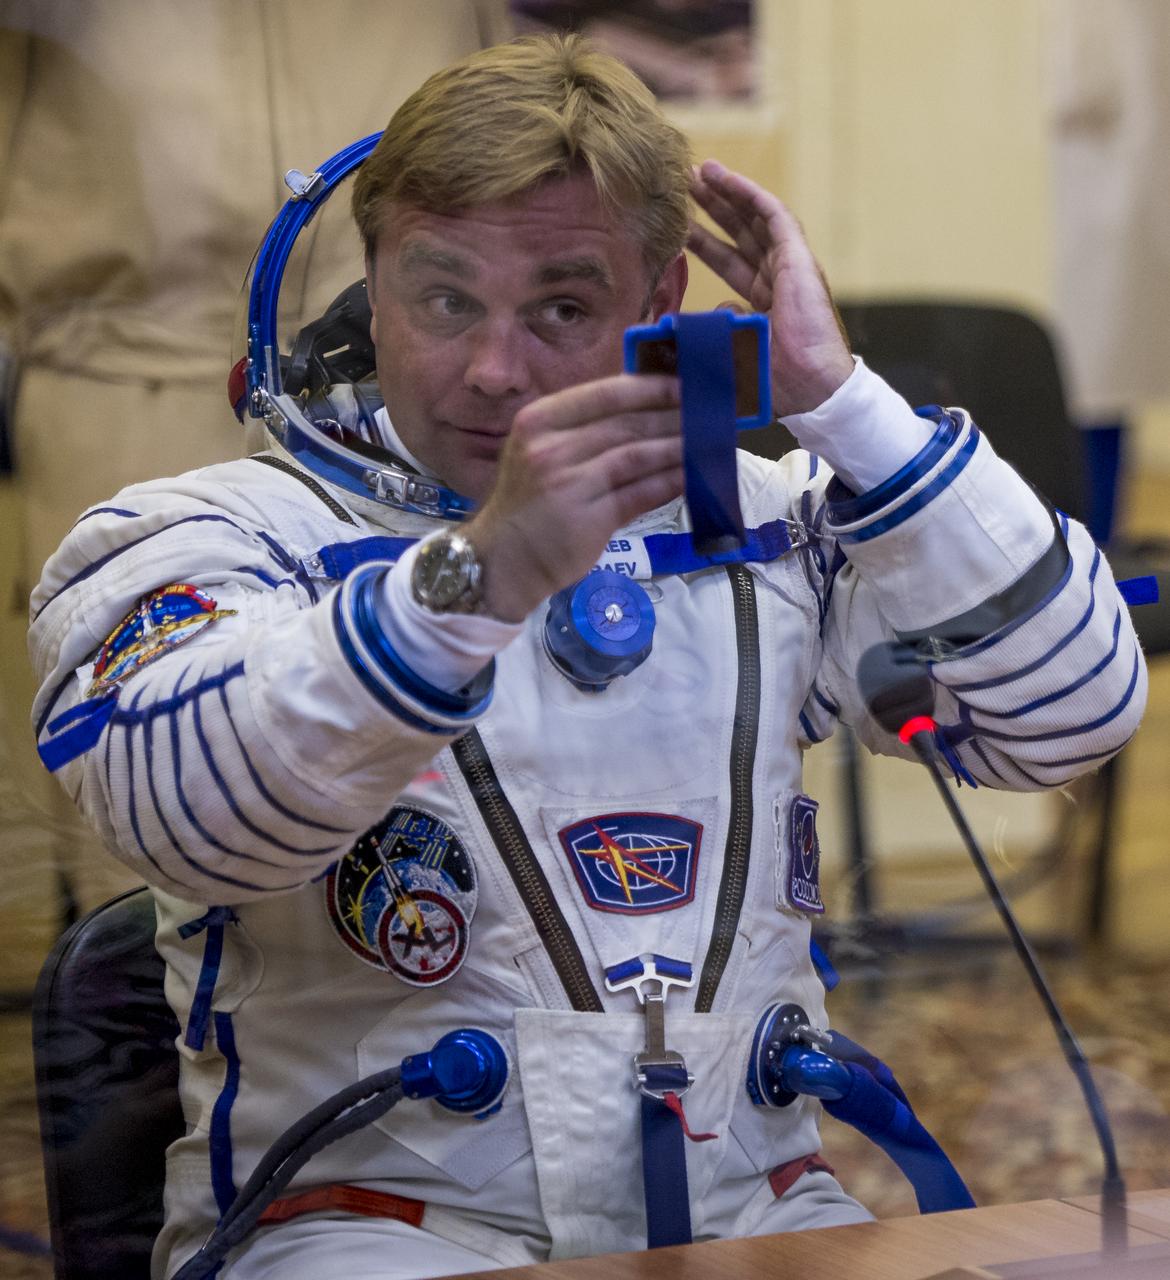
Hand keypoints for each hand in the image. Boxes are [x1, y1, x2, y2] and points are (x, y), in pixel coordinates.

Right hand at [464, 374, 683, 621]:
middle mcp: (551, 448)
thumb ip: (581, 430)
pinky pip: (640, 493)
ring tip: (705, 440)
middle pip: (625, 424)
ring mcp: (569, 484)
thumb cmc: (527, 503)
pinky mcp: (588, 520)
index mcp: (538, 420)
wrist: (501, 560)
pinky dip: (669, 482)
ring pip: (637, 456)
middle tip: (705, 411)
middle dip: (671, 416)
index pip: (604, 394)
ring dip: (676, 447)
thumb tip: (644, 409)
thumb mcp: (539, 452)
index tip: (682, 383)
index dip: (649, 387)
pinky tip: (689, 476)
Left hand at [688, 159, 854, 416]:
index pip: (730, 263)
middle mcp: (778, 281)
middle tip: (684, 187)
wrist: (809, 387)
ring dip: (727, 194)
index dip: (704, 243)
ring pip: (754, 219)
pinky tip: (724, 177)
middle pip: (740, 235)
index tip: (678, 227)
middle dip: (712, 211)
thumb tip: (696, 315)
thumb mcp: (731, 352)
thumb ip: (714, 330)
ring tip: (698, 172)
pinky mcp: (800, 259)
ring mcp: (791, 268)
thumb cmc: (774, 383)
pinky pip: (773, 216)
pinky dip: (749, 194)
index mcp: (763, 304)